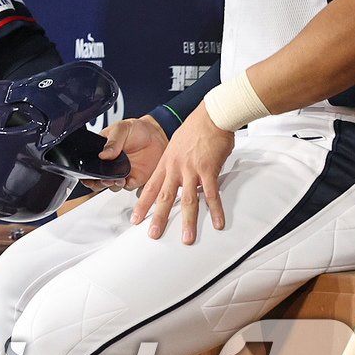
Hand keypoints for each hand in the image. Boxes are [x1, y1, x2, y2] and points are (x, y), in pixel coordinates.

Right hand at [85, 116, 167, 191]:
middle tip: (104, 179)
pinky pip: (129, 187)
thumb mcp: (121, 129)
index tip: (88, 177)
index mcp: (102, 152)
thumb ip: (112, 141)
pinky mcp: (135, 178)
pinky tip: (128, 180)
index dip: (87, 174)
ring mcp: (122, 172)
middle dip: (98, 183)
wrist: (157, 135)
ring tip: (117, 179)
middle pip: (98, 180)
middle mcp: (110, 165)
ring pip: (112, 186)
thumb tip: (103, 154)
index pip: (90, 165)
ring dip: (113, 185)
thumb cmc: (136, 129)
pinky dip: (127, 186)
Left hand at [130, 104, 233, 243]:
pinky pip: (212, 194)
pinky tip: (218, 223)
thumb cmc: (196, 129)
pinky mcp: (208, 170)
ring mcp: (191, 170)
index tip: (135, 219)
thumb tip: (177, 178)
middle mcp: (175, 168)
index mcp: (166, 163)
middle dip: (158, 218)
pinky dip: (216, 210)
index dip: (142, 205)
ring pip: (187, 200)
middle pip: (164, 197)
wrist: (211, 116)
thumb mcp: (177, 146)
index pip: (150, 187)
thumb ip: (176, 164)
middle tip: (153, 235)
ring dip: (188, 221)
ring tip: (187, 238)